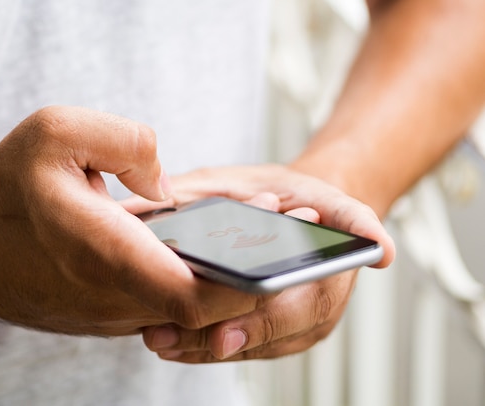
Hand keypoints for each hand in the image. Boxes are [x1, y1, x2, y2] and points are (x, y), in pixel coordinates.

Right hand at [0, 107, 274, 336]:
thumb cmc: (1, 188)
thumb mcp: (56, 130)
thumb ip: (127, 142)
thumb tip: (168, 183)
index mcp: (106, 256)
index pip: (198, 294)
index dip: (250, 277)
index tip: (283, 242)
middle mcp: (114, 298)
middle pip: (208, 307)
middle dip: (258, 270)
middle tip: (289, 224)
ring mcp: (110, 314)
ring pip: (189, 309)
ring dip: (230, 274)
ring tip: (260, 226)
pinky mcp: (105, 313)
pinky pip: (163, 304)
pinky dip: (196, 278)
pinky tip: (210, 243)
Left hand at [136, 165, 394, 361]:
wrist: (316, 211)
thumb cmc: (311, 198)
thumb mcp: (330, 194)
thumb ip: (357, 219)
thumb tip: (384, 252)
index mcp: (334, 277)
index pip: (300, 310)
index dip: (261, 324)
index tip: (222, 335)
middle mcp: (319, 310)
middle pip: (265, 336)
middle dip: (213, 340)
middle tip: (166, 339)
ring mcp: (298, 326)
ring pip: (249, 347)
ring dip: (201, 348)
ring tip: (158, 339)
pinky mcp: (278, 332)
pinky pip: (242, 345)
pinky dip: (204, 345)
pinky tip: (171, 339)